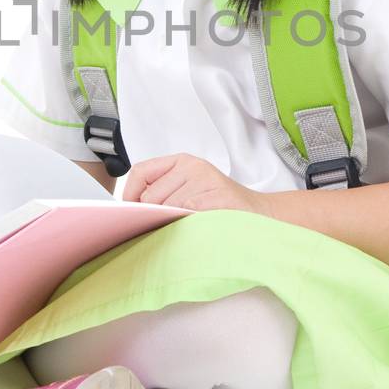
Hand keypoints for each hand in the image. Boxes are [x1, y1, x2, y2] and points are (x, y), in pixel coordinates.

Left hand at [122, 152, 264, 213]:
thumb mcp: (188, 189)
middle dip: (153, 215)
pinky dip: (188, 225)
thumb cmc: (218, 204)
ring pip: (168, 208)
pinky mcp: (218, 195)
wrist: (258, 213)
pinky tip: (198, 226)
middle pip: (151, 196)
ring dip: (173, 222)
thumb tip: (130, 206)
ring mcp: (206, 179)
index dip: (130, 194)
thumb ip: (163, 191)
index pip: (141, 171)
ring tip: (187, 226)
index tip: (130, 212)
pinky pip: (189, 214)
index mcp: (181, 161)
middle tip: (164, 225)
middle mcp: (192, 166)